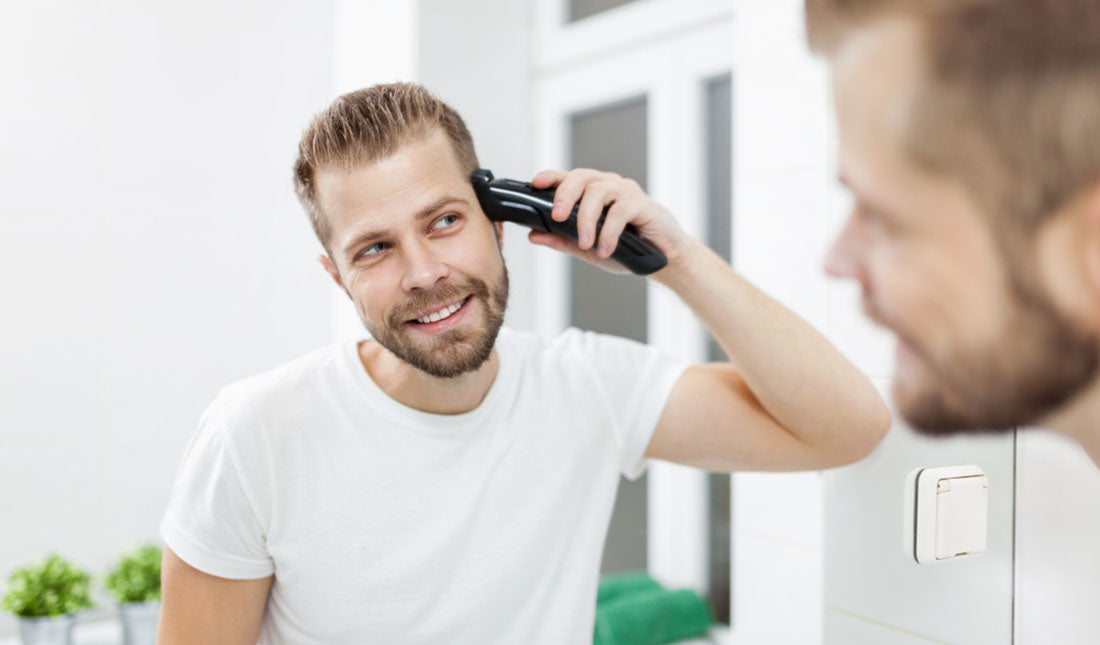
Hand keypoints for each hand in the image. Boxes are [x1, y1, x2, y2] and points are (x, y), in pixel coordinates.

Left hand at [528, 168, 688, 274]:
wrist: (662, 260)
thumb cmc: (627, 248)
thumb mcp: (587, 248)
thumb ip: (561, 240)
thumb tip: (533, 235)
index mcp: (594, 192)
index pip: (569, 177)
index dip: (552, 176)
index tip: (535, 184)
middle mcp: (609, 186)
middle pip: (582, 177)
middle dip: (565, 195)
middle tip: (557, 218)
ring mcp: (627, 192)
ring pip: (599, 191)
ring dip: (587, 218)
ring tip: (585, 243)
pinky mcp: (642, 204)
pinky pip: (620, 211)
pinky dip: (609, 232)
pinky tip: (606, 250)